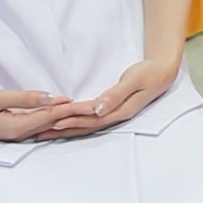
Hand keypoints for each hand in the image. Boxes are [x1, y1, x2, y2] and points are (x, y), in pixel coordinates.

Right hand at [0, 89, 93, 141]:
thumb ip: (24, 98)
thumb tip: (52, 98)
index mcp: (18, 127)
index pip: (53, 116)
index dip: (74, 108)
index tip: (93, 104)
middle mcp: (20, 134)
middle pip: (54, 122)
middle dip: (76, 115)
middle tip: (99, 108)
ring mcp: (16, 134)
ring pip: (48, 125)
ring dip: (67, 117)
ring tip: (87, 112)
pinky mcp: (11, 131)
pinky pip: (38, 125)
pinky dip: (53, 119)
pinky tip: (62, 116)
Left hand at [37, 58, 179, 140]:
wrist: (163, 71)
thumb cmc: (149, 73)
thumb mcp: (134, 80)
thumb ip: (116, 95)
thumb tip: (98, 109)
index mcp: (121, 111)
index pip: (92, 119)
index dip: (72, 121)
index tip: (53, 121)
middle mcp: (116, 116)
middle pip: (85, 127)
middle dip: (63, 129)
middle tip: (40, 132)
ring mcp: (114, 115)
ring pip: (86, 126)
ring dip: (66, 129)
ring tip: (45, 131)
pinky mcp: (112, 110)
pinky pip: (90, 120)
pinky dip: (75, 122)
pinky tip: (64, 123)